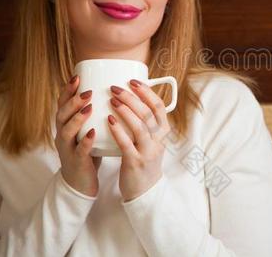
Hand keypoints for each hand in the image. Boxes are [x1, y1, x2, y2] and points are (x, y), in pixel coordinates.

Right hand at [54, 74, 101, 197]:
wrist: (80, 183)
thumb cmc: (88, 152)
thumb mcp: (87, 130)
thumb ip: (93, 114)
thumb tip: (111, 92)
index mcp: (65, 125)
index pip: (63, 104)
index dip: (68, 91)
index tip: (77, 76)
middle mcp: (62, 135)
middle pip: (62, 114)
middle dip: (73, 101)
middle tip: (87, 91)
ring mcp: (67, 149)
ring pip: (67, 131)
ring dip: (77, 118)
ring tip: (88, 107)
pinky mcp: (75, 162)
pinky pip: (79, 150)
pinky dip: (85, 141)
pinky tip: (92, 133)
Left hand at [107, 79, 171, 201]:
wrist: (144, 191)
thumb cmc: (143, 160)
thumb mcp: (151, 140)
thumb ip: (145, 122)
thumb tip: (132, 98)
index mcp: (162, 131)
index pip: (159, 107)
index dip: (147, 92)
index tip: (133, 81)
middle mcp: (158, 140)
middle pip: (148, 113)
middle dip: (132, 98)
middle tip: (116, 87)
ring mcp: (148, 151)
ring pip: (140, 126)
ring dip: (126, 111)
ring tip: (112, 100)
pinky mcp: (135, 162)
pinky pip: (127, 144)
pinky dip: (118, 130)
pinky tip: (109, 120)